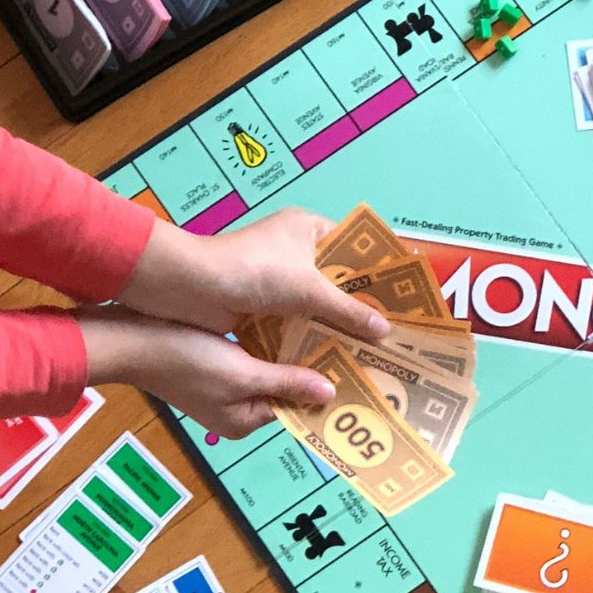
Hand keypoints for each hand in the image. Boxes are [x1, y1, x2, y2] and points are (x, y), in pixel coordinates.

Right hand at [78, 305, 335, 436]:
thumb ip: (286, 382)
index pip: (297, 406)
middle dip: (312, 366)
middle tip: (350, 341)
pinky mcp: (215, 363)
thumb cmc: (185, 359)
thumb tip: (330, 395)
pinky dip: (272, 341)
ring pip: (272, 368)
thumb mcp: (242, 373)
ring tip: (329, 326)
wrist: (130, 339)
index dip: (325, 386)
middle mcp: (237, 409)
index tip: (356, 365)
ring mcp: (225, 386)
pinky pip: (254, 355)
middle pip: (286, 388)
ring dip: (294, 349)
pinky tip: (293, 317)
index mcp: (245, 421)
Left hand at [118, 207, 390, 341]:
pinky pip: (297, 325)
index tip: (404, 300)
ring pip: (317, 308)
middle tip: (392, 335)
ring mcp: (278, 281)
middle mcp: (296, 252)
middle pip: (338, 283)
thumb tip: (384, 331)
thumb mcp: (308, 289)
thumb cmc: (250, 270)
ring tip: (370, 355)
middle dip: (360, 309)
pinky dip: (311, 341)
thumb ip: (347, 311)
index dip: (379, 274)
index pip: (355, 249)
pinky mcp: (263, 307)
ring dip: (335, 329)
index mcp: (309, 229)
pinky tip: (334, 362)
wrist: (188, 287)